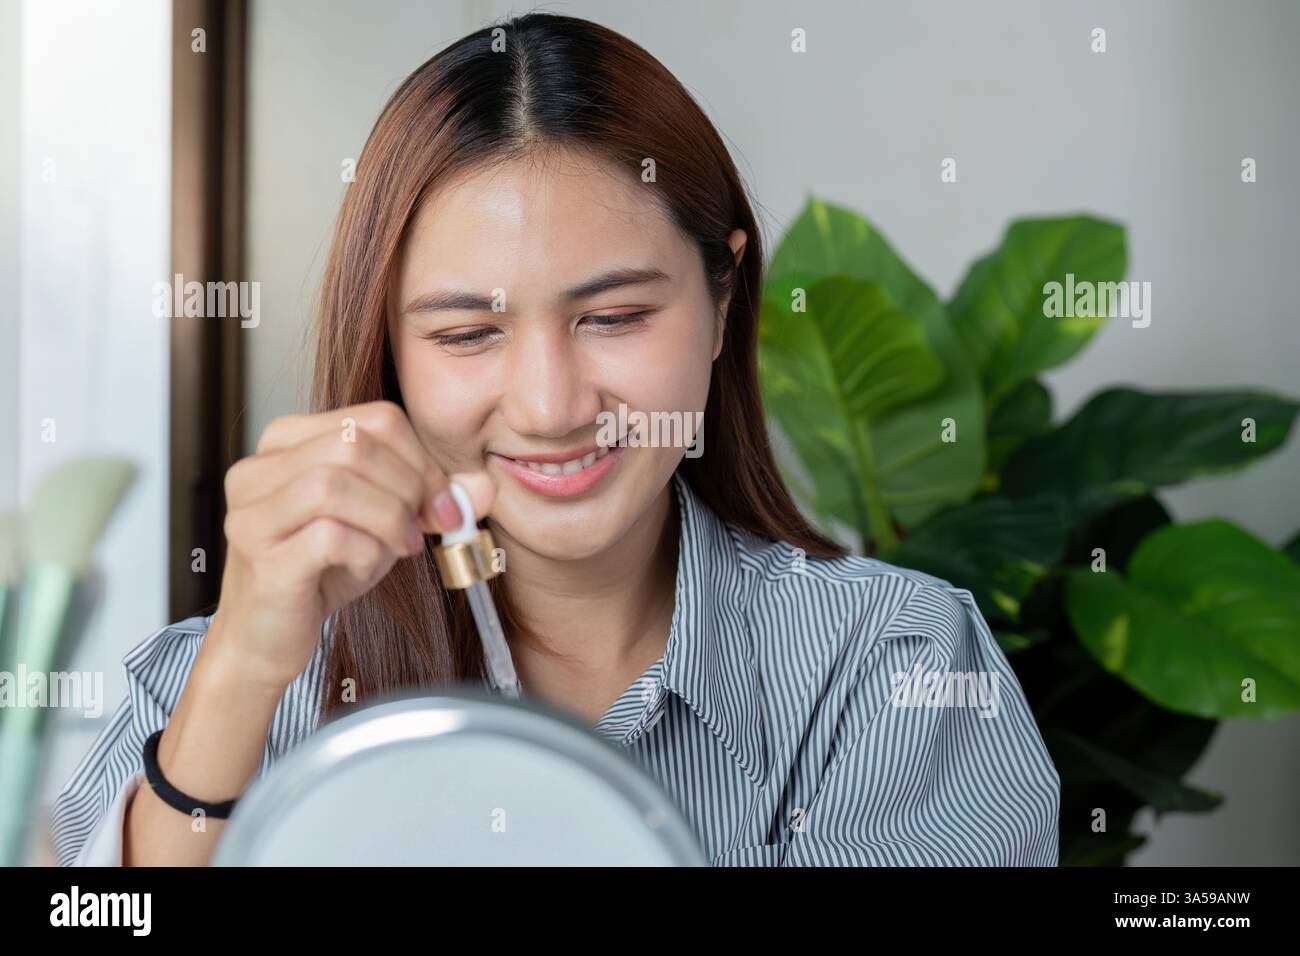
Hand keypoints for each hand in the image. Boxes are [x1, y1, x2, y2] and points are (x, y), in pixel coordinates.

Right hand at [211, 400, 495, 688]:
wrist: (269, 638)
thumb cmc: (323, 571)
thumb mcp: (385, 523)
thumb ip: (431, 498)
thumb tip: (485, 487)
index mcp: (286, 442)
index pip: (375, 419)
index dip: (422, 460)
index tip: (442, 505)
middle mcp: (257, 469)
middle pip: (355, 443)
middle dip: (409, 487)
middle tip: (424, 529)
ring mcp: (251, 513)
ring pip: (336, 484)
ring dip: (388, 519)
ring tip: (398, 547)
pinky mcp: (261, 558)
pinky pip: (329, 537)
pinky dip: (365, 553)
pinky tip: (364, 569)